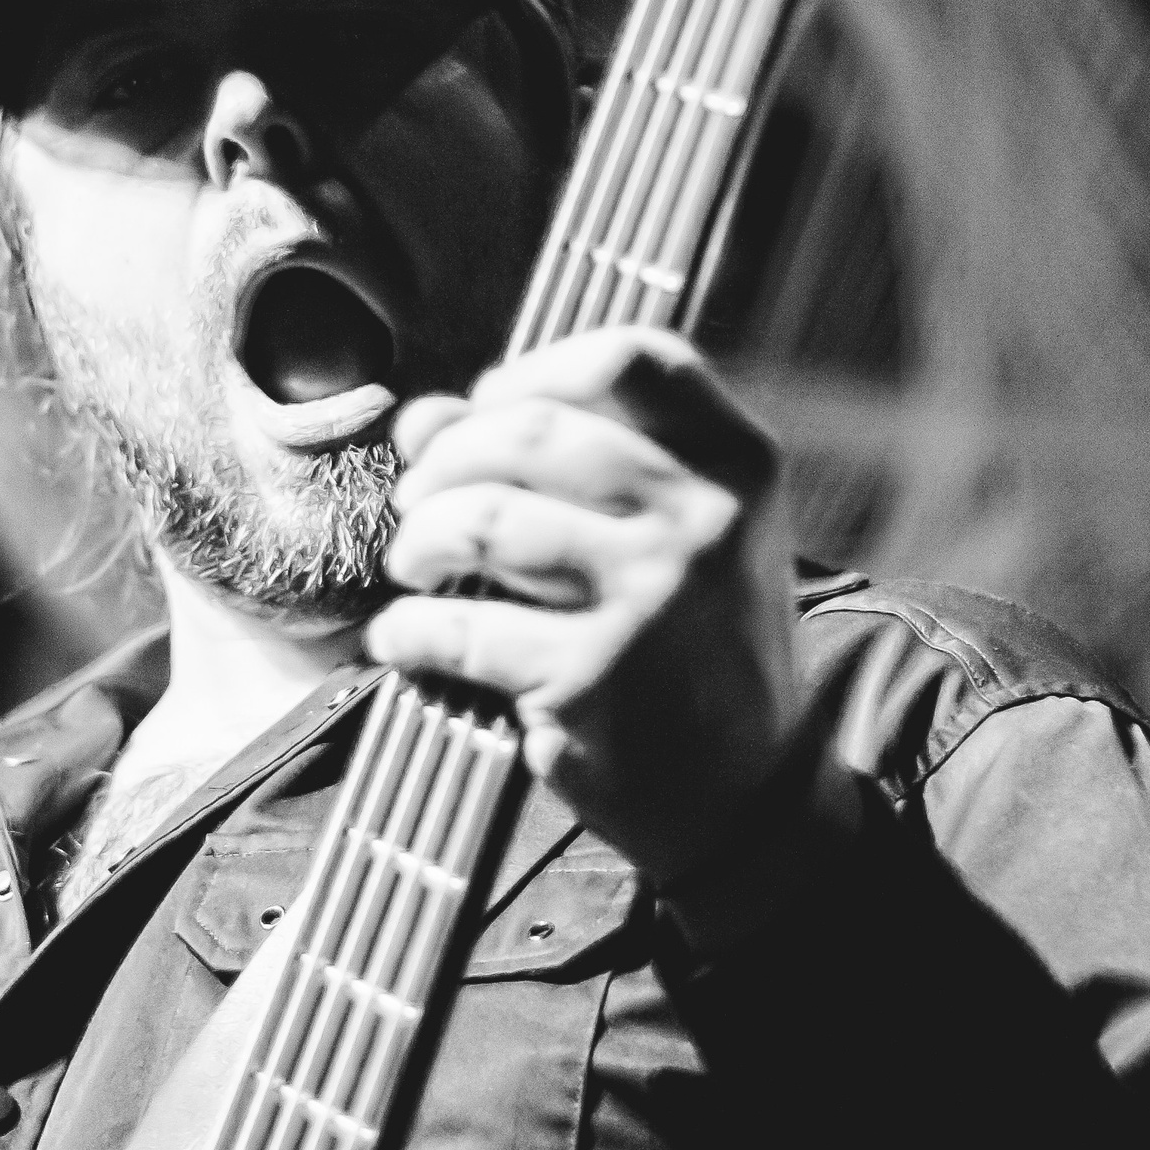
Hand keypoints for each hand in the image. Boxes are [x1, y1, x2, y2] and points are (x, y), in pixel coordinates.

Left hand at [365, 330, 801, 887]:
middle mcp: (704, 518)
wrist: (745, 792)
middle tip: (422, 498)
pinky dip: (408, 630)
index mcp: (737, 466)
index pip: (630, 357)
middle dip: (448, 459)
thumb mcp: (669, 536)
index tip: (487, 404)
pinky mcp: (593, 677)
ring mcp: (651, 597)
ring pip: (486, 518)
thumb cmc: (690, 645)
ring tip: (416, 563)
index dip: (534, 370)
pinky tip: (404, 638)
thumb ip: (562, 461)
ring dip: (421, 538)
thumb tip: (421, 416)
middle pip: (531, 429)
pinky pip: (460, 625)